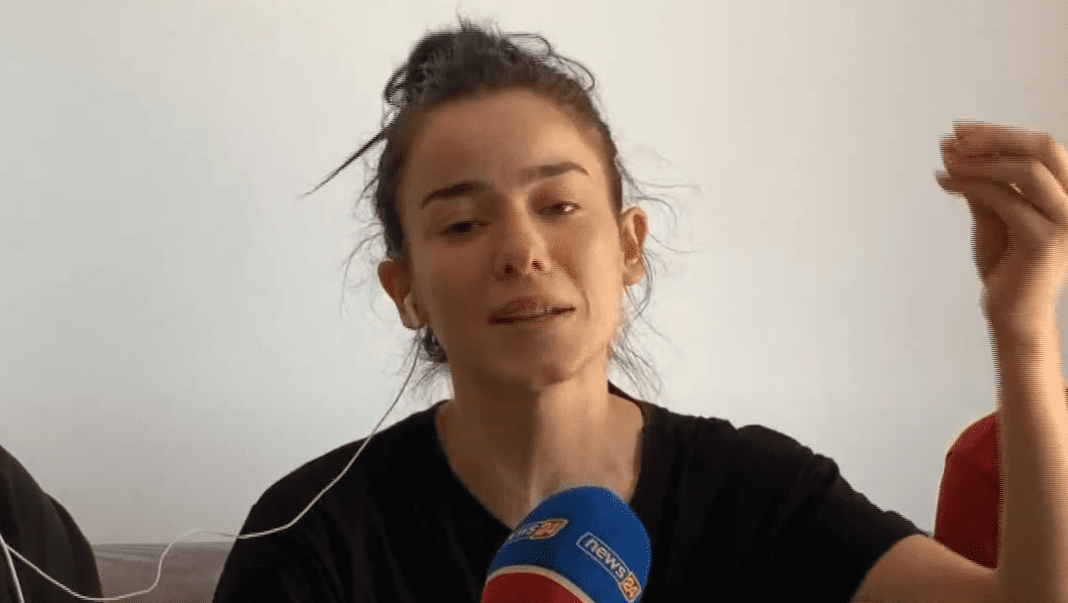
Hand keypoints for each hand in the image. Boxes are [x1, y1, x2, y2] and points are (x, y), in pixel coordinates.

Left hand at [936, 121, 1067, 332]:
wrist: (1013, 312)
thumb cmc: (1005, 264)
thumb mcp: (994, 214)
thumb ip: (983, 182)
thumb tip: (952, 146)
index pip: (1042, 146)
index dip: (1000, 133)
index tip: (960, 130)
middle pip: (1043, 148)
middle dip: (995, 137)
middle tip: (953, 137)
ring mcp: (1067, 221)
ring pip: (1026, 170)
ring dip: (979, 161)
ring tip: (945, 162)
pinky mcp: (1046, 241)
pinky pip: (1006, 200)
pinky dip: (970, 186)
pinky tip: (944, 183)